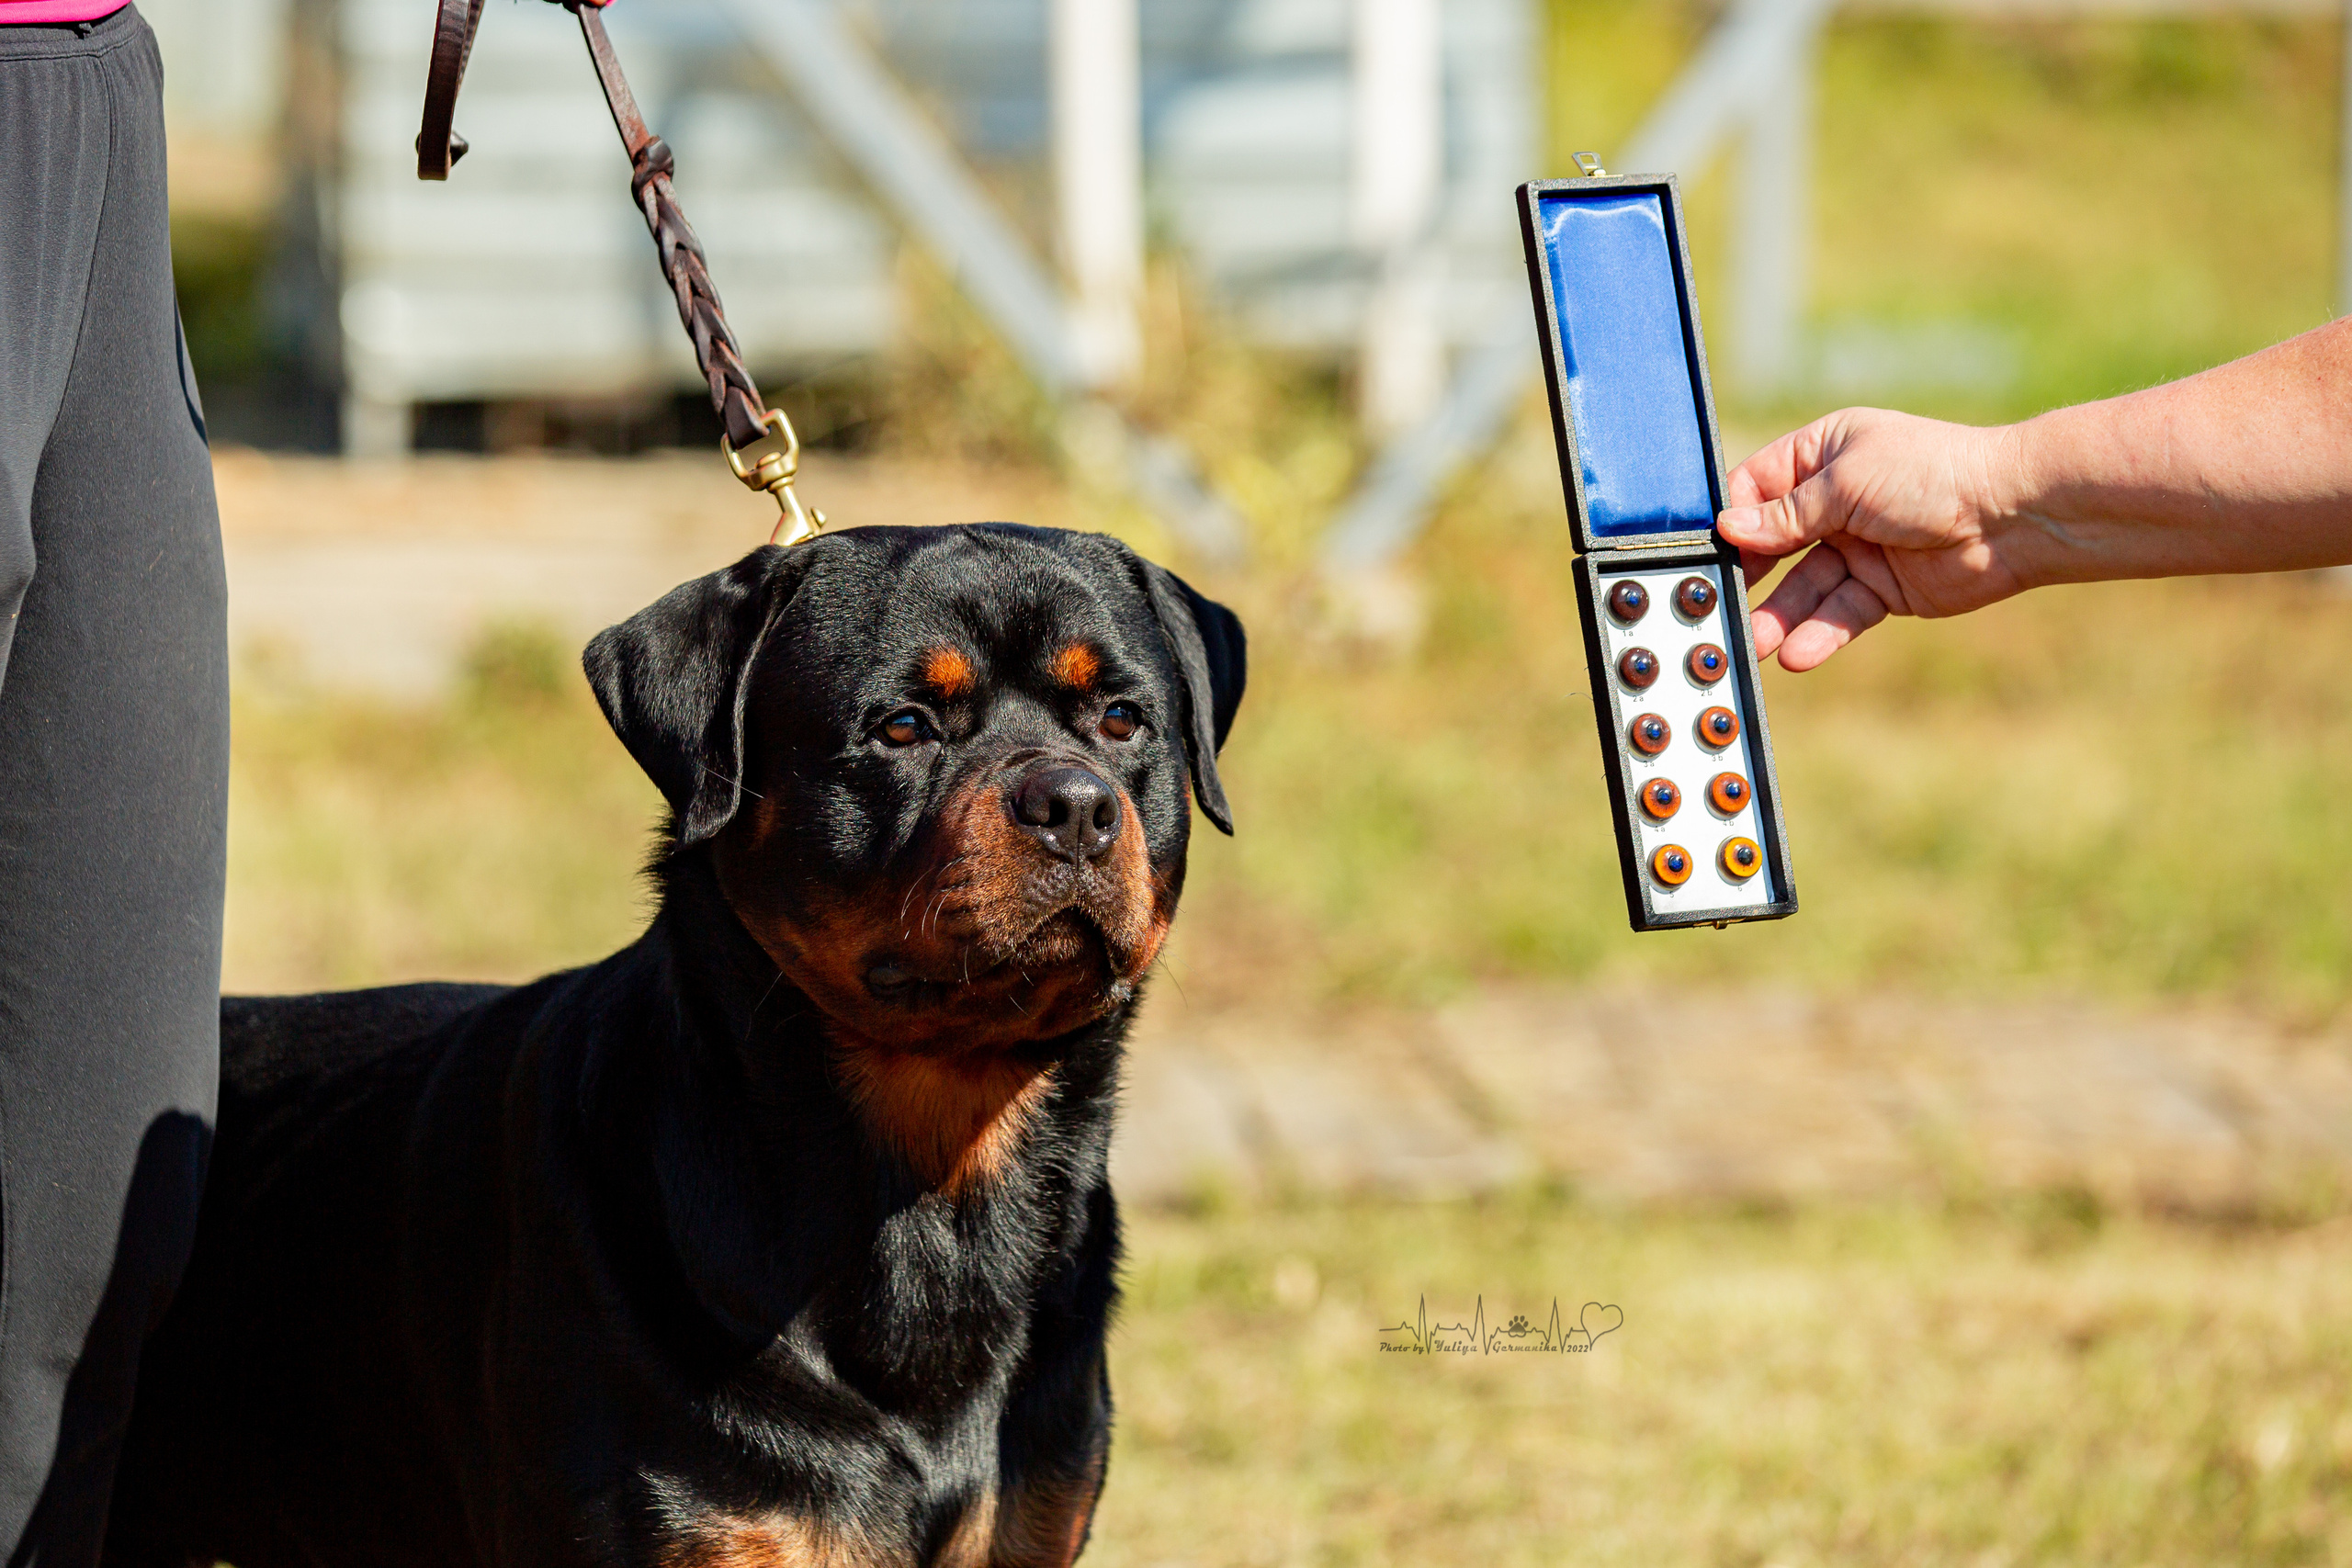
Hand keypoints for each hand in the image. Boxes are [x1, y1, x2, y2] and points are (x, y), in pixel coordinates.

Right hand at [1716, 408, 2031, 670]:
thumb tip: (1727, 529)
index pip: (1755, 487)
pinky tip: (1797, 653)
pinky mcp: (1880, 589)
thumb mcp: (1846, 484)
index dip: (1731, 518)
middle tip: (1716, 607)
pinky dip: (1818, 634)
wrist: (2013, 515)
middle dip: (1748, 576)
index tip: (1705, 550)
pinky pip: (1839, 613)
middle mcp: (1833, 501)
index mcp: (1821, 455)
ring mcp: (1856, 547)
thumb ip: (1786, 514)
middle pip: (1773, 544)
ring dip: (1778, 616)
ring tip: (1752, 643)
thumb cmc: (1931, 475)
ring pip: (1803, 587)